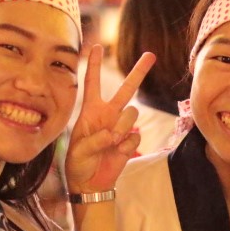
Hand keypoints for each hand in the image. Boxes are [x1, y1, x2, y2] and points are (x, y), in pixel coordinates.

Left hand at [65, 45, 155, 192]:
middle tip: (151, 55)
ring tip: (111, 142)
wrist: (91, 183)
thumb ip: (95, 140)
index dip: (94, 65)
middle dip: (139, 72)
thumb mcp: (79, 152)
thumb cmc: (78, 164)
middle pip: (126, 89)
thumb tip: (113, 135)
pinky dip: (126, 146)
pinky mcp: (130, 141)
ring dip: (122, 127)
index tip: (97, 47)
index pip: (92, 83)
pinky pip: (134, 137)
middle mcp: (108, 114)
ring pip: (132, 114)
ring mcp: (121, 127)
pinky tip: (116, 153)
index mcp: (90, 111)